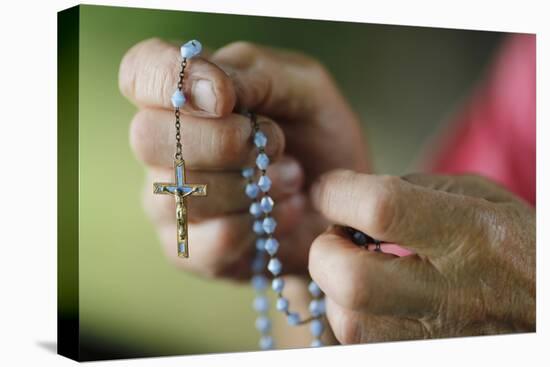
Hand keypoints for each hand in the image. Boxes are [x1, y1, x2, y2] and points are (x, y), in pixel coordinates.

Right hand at [119, 38, 368, 278]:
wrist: (341, 201)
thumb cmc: (317, 135)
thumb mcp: (303, 87)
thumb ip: (253, 75)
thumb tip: (207, 93)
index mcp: (186, 95)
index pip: (140, 71)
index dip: (168, 78)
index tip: (224, 98)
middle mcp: (165, 148)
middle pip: (146, 136)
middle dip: (223, 141)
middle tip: (275, 144)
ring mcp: (170, 201)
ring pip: (182, 193)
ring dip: (252, 186)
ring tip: (292, 179)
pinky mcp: (190, 250)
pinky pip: (210, 241)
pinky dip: (260, 225)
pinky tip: (286, 212)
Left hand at [309, 170, 534, 342]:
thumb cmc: (520, 247)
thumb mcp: (482, 198)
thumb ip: (413, 190)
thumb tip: (349, 197)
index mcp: (474, 235)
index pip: (382, 209)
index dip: (338, 194)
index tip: (329, 191)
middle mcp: (457, 293)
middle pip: (352, 282)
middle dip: (325, 253)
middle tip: (337, 238)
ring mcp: (444, 340)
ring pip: (351, 326)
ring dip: (337, 292)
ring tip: (359, 270)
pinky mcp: (429, 358)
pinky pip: (366, 346)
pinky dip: (357, 319)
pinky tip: (376, 301)